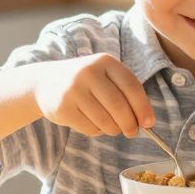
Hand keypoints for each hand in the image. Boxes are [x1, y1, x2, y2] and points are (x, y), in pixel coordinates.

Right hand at [33, 54, 153, 137]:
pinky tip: (93, 123)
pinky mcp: (62, 108)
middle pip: (118, 106)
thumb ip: (125, 93)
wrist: (45, 82)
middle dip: (130, 124)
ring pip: (105, 120)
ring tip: (113, 127)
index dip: (143, 107)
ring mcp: (73, 90)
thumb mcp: (105, 76)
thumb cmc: (86, 82)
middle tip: (132, 132)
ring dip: (114, 129)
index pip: (131, 86)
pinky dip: (97, 131)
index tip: (149, 123)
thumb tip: (146, 121)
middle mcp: (88, 72)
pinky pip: (90, 128)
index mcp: (105, 61)